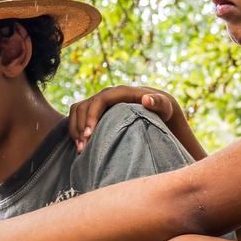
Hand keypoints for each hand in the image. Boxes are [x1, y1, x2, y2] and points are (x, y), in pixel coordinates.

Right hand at [68, 85, 185, 150]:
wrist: (156, 108)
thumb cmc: (161, 109)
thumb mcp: (164, 106)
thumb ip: (158, 102)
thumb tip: (146, 99)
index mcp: (120, 92)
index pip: (99, 100)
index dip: (91, 116)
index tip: (90, 135)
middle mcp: (107, 94)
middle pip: (84, 106)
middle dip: (80, 126)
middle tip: (83, 147)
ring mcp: (99, 101)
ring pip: (78, 110)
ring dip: (75, 128)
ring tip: (80, 148)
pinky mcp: (96, 110)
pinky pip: (78, 115)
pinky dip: (76, 128)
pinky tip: (80, 144)